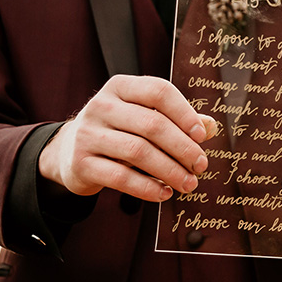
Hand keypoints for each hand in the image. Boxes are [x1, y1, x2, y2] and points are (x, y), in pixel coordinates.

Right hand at [39, 75, 217, 201]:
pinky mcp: (81, 163)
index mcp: (120, 87)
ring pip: (138, 152)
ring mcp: (88, 134)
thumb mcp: (145, 118)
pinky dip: (147, 187)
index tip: (202, 136)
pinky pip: (120, 177)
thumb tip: (211, 126)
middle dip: (183, 148)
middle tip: (201, 166)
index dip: (184, 113)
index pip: (158, 91)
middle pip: (152, 124)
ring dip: (170, 170)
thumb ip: (178, 120)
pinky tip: (164, 193)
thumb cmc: (120, 132)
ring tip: (189, 184)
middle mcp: (101, 106)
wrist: (70, 153)